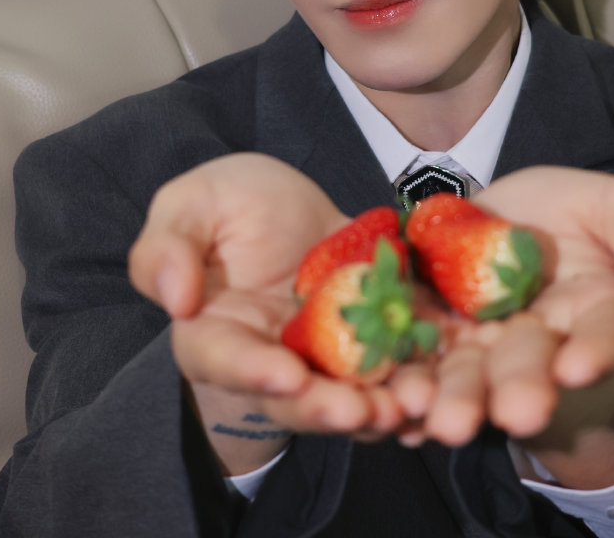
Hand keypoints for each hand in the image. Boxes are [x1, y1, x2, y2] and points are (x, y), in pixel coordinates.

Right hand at [127, 153, 432, 469]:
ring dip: (383, 407)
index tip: (284, 375)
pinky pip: (400, 372)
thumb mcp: (189, 205)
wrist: (291, 203)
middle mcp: (272, 359)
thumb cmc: (230, 204)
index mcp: (216, 333)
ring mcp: (328, 359)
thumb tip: (173, 299)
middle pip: (295, 397)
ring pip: (352, 396)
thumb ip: (166, 247)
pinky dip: (423, 382)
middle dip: (328, 407)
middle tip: (360, 410)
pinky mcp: (377, 345)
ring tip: (412, 405)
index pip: (225, 360)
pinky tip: (447, 386)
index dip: (253, 371)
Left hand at [416, 167, 613, 484]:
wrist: (500, 223)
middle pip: (529, 369)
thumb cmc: (572, 219)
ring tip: (445, 421)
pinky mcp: (428, 344)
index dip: (596, 352)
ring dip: (457, 402)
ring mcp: (479, 350)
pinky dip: (405, 394)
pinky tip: (397, 409)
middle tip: (516, 412)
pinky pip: (415, 370)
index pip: (605, 336)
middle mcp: (537, 346)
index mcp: (594, 316)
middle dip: (520, 390)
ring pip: (468, 380)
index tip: (578, 368)